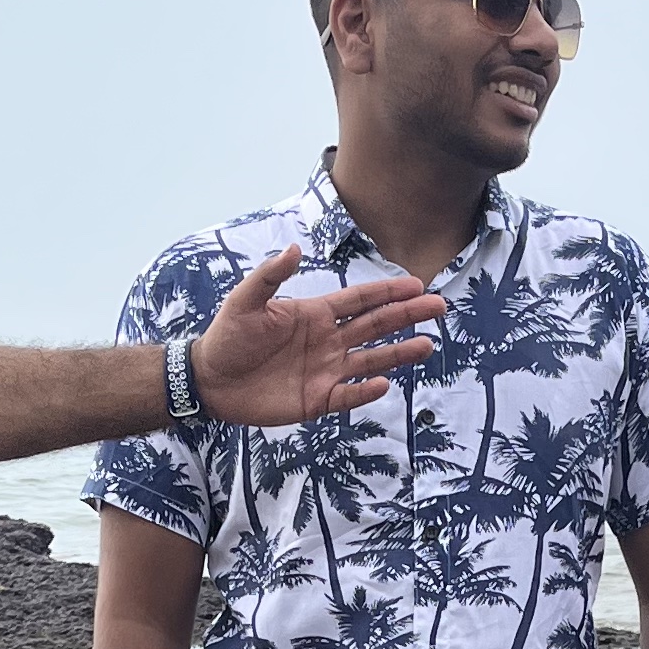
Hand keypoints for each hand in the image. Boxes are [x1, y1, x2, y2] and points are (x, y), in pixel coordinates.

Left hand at [191, 247, 442, 426]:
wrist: (210, 379)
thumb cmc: (227, 336)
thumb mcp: (245, 301)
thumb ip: (270, 277)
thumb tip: (295, 249)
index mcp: (315, 314)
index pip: (360, 300)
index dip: (388, 292)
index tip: (416, 285)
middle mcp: (327, 341)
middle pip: (375, 326)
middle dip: (407, 316)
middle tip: (438, 306)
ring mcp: (325, 371)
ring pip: (370, 360)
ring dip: (398, 353)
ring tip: (427, 346)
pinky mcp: (316, 400)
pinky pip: (347, 395)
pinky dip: (364, 391)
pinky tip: (383, 383)